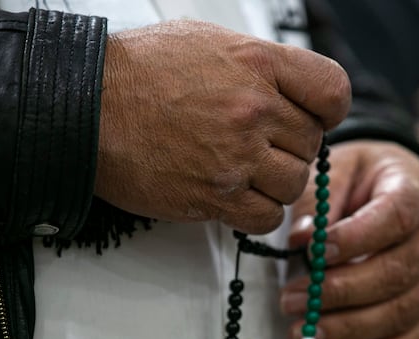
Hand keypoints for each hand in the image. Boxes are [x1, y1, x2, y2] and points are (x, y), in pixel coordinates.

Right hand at [95, 20, 350, 234]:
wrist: (84, 107)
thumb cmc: (136, 72)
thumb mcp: (206, 41)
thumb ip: (257, 63)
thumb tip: (288, 85)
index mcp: (258, 63)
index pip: (333, 91)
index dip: (328, 110)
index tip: (315, 118)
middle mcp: (254, 109)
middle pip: (312, 144)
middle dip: (290, 149)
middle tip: (261, 147)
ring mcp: (236, 155)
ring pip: (294, 185)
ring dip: (275, 184)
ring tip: (244, 172)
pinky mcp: (216, 196)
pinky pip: (266, 217)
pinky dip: (256, 213)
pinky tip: (235, 197)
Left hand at [281, 140, 418, 338]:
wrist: (409, 198)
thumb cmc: (367, 183)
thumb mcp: (343, 170)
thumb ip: (320, 198)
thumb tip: (300, 237)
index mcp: (414, 193)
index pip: (396, 217)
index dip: (357, 238)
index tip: (314, 252)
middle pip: (396, 273)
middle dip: (339, 293)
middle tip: (290, 301)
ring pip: (401, 313)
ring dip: (348, 329)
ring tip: (303, 334)